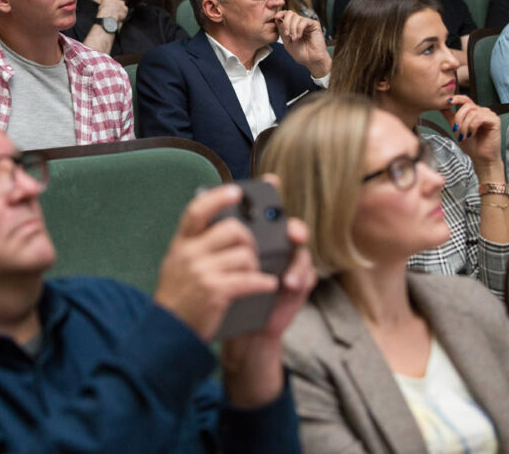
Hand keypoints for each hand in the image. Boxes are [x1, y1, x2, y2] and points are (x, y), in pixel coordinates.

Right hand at [96, 0, 127, 23]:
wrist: (107, 20)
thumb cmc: (102, 14)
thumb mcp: (101, 6)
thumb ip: (107, 3)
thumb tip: (109, 6)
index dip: (108, 1)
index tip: (107, 5)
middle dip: (115, 3)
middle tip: (112, 10)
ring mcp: (122, 2)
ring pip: (121, 4)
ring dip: (119, 8)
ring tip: (115, 14)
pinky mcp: (125, 8)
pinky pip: (124, 10)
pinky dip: (122, 13)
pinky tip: (118, 17)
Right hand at [154, 185, 277, 342]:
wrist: (167, 331)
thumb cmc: (177, 297)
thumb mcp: (176, 263)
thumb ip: (194, 244)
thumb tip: (222, 225)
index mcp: (181, 243)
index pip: (197, 210)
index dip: (218, 197)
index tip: (236, 191)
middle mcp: (189, 253)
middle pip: (232, 230)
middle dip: (250, 239)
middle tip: (252, 250)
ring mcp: (202, 272)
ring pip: (244, 255)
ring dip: (255, 266)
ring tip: (254, 274)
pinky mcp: (215, 292)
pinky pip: (249, 279)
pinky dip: (263, 282)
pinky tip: (267, 285)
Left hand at [221, 176, 314, 407]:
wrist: (231, 327)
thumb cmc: (219, 291)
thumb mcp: (210, 264)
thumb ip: (211, 240)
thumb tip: (204, 214)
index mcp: (248, 233)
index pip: (259, 208)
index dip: (266, 192)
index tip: (269, 180)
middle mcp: (270, 243)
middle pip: (284, 224)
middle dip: (289, 223)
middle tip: (288, 229)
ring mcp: (285, 261)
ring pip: (298, 248)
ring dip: (295, 255)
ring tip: (287, 268)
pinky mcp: (296, 283)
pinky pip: (304, 274)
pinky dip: (298, 277)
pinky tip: (287, 283)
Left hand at [275, 10, 329, 77]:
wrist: (311, 60)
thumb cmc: (301, 53)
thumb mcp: (287, 42)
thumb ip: (282, 31)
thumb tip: (277, 20)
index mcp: (292, 26)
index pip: (285, 15)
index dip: (280, 14)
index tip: (276, 18)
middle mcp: (299, 23)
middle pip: (290, 13)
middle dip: (286, 22)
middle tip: (287, 34)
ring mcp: (307, 23)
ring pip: (296, 17)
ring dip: (292, 28)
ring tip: (294, 38)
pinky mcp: (314, 24)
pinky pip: (304, 21)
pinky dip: (299, 29)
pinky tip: (299, 36)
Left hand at [441, 95, 503, 172]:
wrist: (480, 157)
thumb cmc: (471, 144)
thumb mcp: (456, 128)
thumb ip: (450, 116)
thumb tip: (442, 106)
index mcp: (474, 111)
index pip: (466, 100)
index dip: (457, 98)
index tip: (448, 101)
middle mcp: (483, 111)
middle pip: (467, 106)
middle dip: (458, 119)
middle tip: (456, 131)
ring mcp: (490, 115)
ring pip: (472, 113)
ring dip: (464, 125)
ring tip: (464, 136)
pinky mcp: (495, 120)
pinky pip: (480, 118)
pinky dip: (472, 126)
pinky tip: (472, 134)